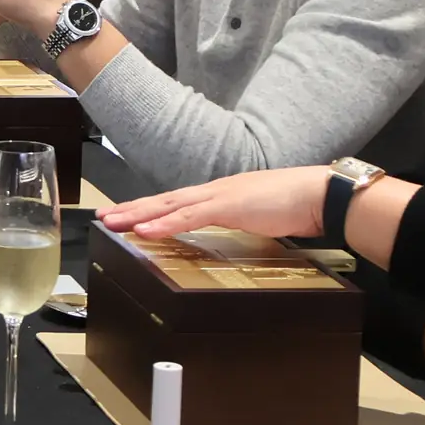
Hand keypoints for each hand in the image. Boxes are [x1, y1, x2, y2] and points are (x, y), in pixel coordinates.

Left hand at [98, 166, 328, 240]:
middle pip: (164, 200)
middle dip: (132, 209)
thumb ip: (241, 221)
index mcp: (220, 194)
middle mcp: (214, 191)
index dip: (149, 208)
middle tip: (104, 217)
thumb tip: (232, 233)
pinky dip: (165, 222)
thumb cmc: (296, 205)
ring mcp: (219, 196)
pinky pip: (190, 216)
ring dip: (138, 214)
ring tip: (113, 222)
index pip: (176, 202)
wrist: (320, 193)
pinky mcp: (229, 205)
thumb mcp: (259, 215)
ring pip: (169, 205)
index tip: (126, 215)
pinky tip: (145, 229)